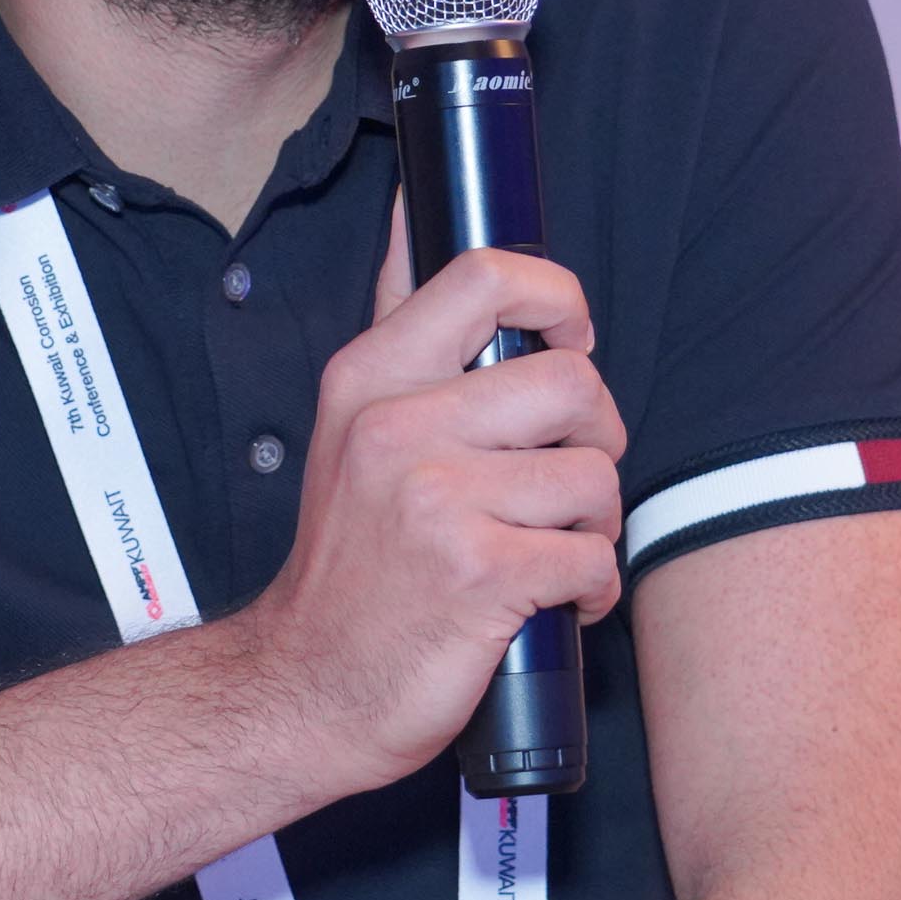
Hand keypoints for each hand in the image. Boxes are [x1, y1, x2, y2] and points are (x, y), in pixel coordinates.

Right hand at [220, 221, 625, 788]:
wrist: (304, 691)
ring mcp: (437, 499)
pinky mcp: (479, 573)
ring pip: (595, 475)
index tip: (565, 341)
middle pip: (573, 381)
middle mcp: (398, 427)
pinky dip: (590, 590)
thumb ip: (397, 323)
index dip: (557, 298)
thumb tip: (411, 208)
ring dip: (593, 526)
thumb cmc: (349, 567)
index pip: (483, 277)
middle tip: (562, 482)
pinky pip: (593, 556)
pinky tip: (549, 602)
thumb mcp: (352, 429)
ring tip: (548, 551)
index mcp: (370, 378)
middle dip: (594, 439)